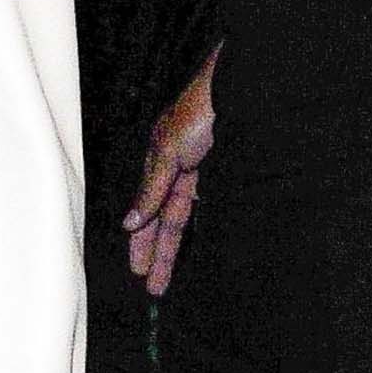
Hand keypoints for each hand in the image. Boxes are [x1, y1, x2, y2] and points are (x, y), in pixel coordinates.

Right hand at [124, 49, 217, 298]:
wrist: (242, 85)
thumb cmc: (201, 108)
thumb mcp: (170, 152)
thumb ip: (151, 189)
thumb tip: (129, 222)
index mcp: (160, 160)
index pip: (149, 212)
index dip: (143, 242)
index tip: (140, 271)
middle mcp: (179, 167)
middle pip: (166, 219)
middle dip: (159, 252)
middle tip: (154, 287)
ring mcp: (203, 168)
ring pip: (186, 215)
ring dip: (177, 245)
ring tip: (170, 275)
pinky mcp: (228, 166)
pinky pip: (209, 203)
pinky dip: (199, 223)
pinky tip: (197, 240)